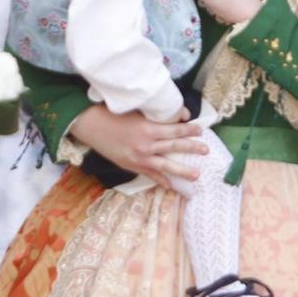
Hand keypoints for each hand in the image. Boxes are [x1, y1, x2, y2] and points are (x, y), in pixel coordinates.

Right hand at [69, 107, 206, 192]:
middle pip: (174, 147)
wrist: (90, 126)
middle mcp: (146, 145)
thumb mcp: (135, 111)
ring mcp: (139, 158)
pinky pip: (149, 175)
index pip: (175, 130)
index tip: (200, 130)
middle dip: (192, 148)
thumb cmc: (112, 114)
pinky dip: (160, 180)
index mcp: (148, 128)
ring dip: (182, 170)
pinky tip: (170, 185)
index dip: (189, 130)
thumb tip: (177, 116)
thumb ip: (154, 116)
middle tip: (206, 150)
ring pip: (165, 165)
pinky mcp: (131, 165)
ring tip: (196, 175)